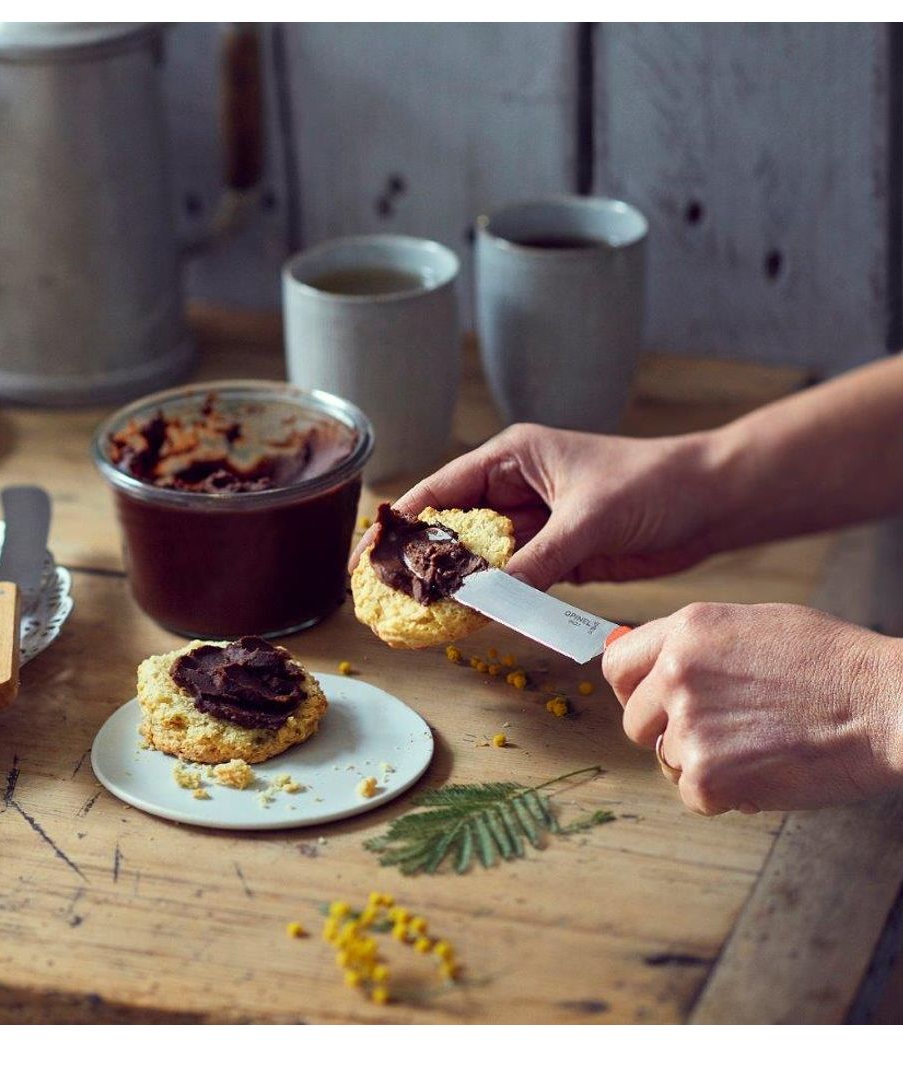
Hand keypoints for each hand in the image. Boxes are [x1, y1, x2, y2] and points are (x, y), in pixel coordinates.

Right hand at [350, 424, 731, 590]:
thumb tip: (485, 600)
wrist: (712, 503)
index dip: (400, 523)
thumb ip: (534, 561)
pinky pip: (510, 583)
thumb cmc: (653, 485)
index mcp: (510, 458)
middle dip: (420, 561)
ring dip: (456, 587)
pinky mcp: (554, 557)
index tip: (369, 555)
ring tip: (420, 618)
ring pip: (478, 561)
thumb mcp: (588, 519)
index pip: (438, 491)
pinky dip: (492, 602)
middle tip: (386, 597)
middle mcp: (513, 490)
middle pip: (450, 529)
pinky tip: (470, 623)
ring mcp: (532, 526)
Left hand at [603, 602, 902, 813]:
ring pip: (666, 759)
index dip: (632, 688)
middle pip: (634, 720)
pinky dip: (724, 794)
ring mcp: (689, 726)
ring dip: (701, 762)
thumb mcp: (755, 626)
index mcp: (686, 631)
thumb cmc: (835, 666)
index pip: (616, 664)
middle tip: (720, 733)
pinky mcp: (708, 777)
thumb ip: (696, 645)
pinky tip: (766, 769)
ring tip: (758, 745)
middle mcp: (676, 675)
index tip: (650, 702)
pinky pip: (692, 795)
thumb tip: (650, 661)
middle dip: (668, 731)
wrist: (887, 706)